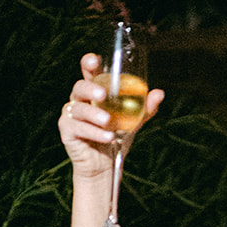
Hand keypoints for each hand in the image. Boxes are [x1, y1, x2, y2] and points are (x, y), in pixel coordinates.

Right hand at [58, 54, 163, 180]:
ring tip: (108, 121)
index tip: (95, 61)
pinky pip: (78, 128)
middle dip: (90, 88)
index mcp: (93, 92)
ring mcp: (71, 115)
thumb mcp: (132, 122)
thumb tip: (159, 93)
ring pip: (79, 109)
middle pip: (80, 87)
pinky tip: (107, 137)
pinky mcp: (67, 131)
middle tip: (103, 95)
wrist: (105, 166)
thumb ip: (144, 108)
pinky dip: (94, 132)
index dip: (88, 63)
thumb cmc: (115, 138)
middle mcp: (79, 100)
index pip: (88, 72)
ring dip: (94, 114)